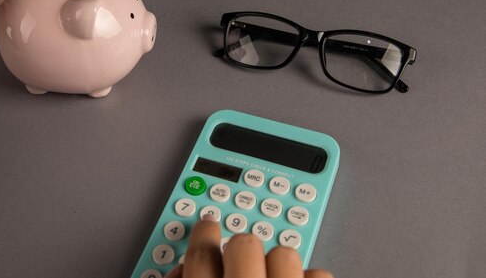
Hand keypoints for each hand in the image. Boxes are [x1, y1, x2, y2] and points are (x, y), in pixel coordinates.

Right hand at [165, 218, 332, 277]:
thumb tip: (178, 267)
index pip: (200, 256)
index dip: (202, 234)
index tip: (207, 225)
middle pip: (244, 244)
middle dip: (242, 243)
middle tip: (241, 245)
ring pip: (285, 253)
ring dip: (277, 261)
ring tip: (272, 274)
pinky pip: (319, 273)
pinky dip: (308, 276)